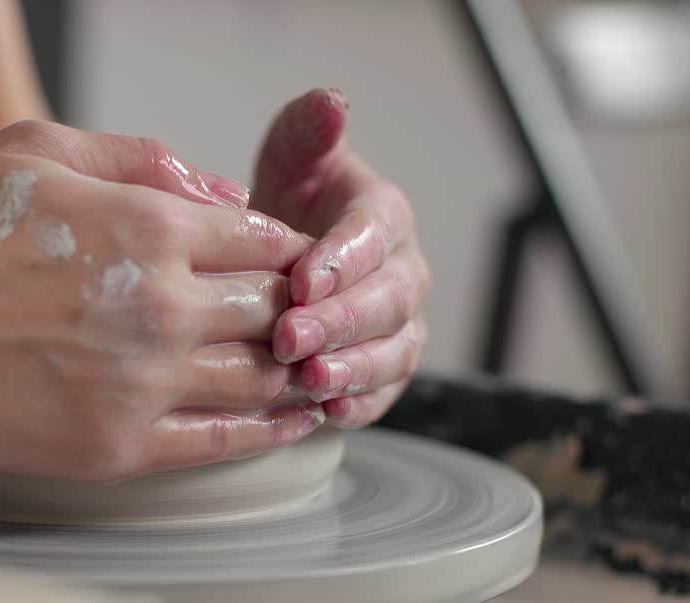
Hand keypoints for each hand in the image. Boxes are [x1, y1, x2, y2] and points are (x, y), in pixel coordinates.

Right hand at [0, 120, 326, 481]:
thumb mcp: (37, 150)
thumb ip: (139, 160)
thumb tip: (220, 192)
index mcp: (151, 229)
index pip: (268, 241)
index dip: (286, 251)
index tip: (281, 264)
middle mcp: (163, 308)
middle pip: (277, 312)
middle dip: (294, 311)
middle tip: (295, 320)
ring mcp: (141, 385)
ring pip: (260, 380)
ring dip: (293, 373)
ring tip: (309, 373)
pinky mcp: (113, 448)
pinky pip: (219, 444)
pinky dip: (266, 433)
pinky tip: (287, 425)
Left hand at [250, 89, 429, 428]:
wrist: (287, 258)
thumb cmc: (289, 202)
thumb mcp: (292, 157)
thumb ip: (308, 129)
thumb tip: (331, 102)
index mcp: (382, 217)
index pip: (373, 235)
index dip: (342, 258)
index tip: (302, 279)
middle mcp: (402, 273)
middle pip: (385, 301)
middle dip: (339, 321)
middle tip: (289, 336)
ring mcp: (399, 326)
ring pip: (391, 352)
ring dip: (352, 369)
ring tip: (308, 380)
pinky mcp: (384, 371)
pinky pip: (382, 393)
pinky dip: (358, 406)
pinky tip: (323, 414)